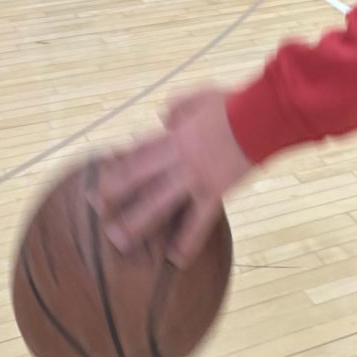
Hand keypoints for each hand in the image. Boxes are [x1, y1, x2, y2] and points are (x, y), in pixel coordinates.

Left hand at [91, 87, 251, 268]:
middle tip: (95, 209)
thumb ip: (178, 107)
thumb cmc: (233, 104)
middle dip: (115, 193)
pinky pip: (198, 222)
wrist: (260, 117)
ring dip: (137, 222)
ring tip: (118, 241)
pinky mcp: (214, 193)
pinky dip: (186, 241)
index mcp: (174, 135)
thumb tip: (164, 118)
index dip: (118, 164)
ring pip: (159, 202)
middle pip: (138, 176)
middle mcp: (178, 158)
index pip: (138, 151)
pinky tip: (175, 259)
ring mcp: (195, 178)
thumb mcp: (200, 96)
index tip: (100, 178)